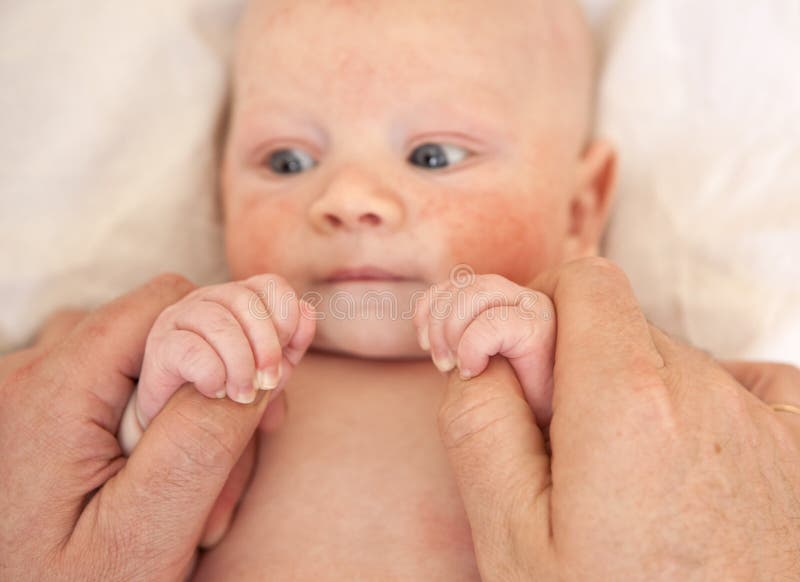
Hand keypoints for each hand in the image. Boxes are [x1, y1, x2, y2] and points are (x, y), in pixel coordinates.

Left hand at [0, 275, 283, 580]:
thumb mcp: (147, 529)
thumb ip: (202, 438)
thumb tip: (262, 358)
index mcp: (50, 390)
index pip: (166, 302)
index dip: (227, 338)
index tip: (255, 399)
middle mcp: (33, 372)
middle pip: (162, 330)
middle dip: (217, 388)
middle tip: (235, 468)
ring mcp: (36, 390)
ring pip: (150, 358)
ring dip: (193, 415)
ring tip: (202, 498)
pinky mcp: (47, 411)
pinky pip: (124, 385)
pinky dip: (162, 423)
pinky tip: (170, 480)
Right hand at [124, 274, 314, 442]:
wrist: (182, 421)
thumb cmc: (232, 386)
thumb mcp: (272, 365)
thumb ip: (294, 341)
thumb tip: (308, 311)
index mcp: (238, 297)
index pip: (272, 284)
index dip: (286, 317)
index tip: (288, 353)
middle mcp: (208, 298)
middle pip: (246, 301)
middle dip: (267, 347)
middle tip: (268, 382)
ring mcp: (179, 317)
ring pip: (219, 323)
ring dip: (240, 365)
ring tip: (242, 394)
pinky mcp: (159, 345)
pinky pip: (192, 349)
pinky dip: (212, 375)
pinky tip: (214, 391)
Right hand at [436, 258, 799, 579]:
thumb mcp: (509, 536)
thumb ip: (481, 416)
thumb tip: (486, 343)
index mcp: (629, 400)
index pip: (582, 280)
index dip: (538, 313)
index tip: (523, 374)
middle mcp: (713, 392)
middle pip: (623, 326)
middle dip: (581, 368)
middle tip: (568, 458)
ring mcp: (774, 421)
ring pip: (676, 361)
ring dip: (639, 399)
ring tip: (632, 493)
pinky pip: (745, 387)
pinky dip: (707, 411)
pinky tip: (690, 479)